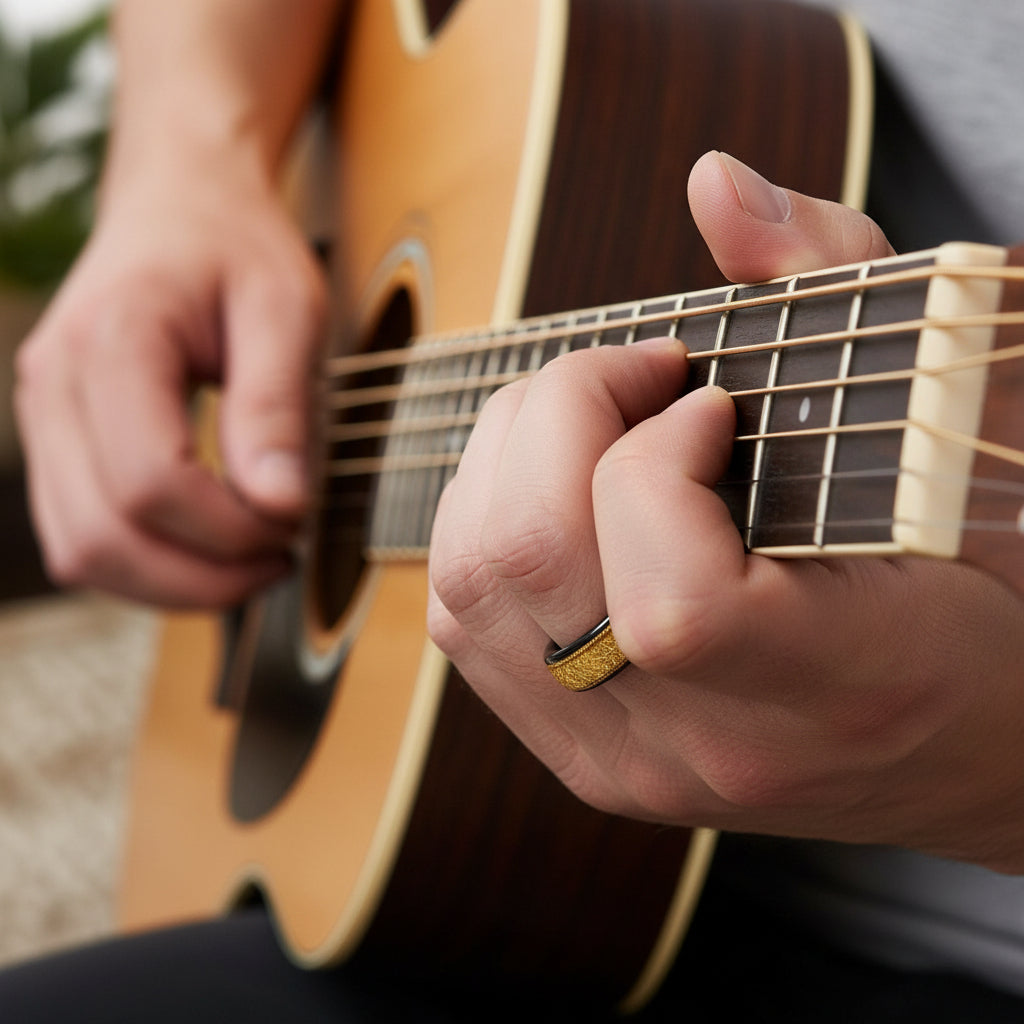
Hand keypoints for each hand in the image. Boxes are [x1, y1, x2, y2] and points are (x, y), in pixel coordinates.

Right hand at [15, 160, 325, 606]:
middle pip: (101, 536)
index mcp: (113, 341)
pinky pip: (81, 535)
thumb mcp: (285, 308)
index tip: (296, 524)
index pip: (151, 481)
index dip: (229, 529)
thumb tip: (281, 509)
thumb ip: (278, 406)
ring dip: (171, 583)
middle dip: (202, 575)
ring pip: (80, 552)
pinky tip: (210, 547)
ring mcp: (41, 415)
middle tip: (281, 559)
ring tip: (251, 560)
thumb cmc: (238, 247)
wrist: (181, 203)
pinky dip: (146, 564)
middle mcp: (54, 384)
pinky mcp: (54, 439)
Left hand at [428, 152, 1023, 869]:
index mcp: (831, 688)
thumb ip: (839, 288)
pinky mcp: (579, 755)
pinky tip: (560, 487)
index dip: (657, 462)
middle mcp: (703, 747)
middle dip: (558, 414)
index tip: (712, 403)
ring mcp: (625, 762)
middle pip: (531, 565)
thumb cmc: (979, 586)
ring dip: (509, 456)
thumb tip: (713, 184)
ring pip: (471, 586)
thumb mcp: (952, 428)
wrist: (969, 747)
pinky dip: (485, 517)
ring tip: (595, 421)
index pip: (672, 605)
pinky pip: (464, 620)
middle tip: (639, 376)